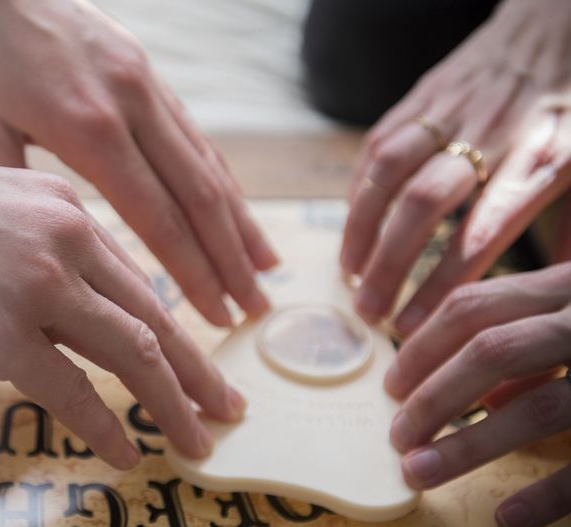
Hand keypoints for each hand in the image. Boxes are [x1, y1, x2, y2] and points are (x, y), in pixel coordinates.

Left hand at [0, 0, 276, 326]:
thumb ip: (10, 185)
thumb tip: (35, 243)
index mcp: (88, 128)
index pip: (157, 217)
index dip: (193, 271)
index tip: (217, 315)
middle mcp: (132, 106)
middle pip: (198, 196)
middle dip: (230, 259)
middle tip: (257, 310)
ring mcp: (147, 85)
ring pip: (208, 163)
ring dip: (239, 221)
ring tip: (265, 269)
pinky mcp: (150, 72)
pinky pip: (195, 134)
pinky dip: (222, 177)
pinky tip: (236, 208)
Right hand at [0, 157, 245, 469]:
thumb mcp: (2, 203)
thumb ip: (50, 244)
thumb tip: (86, 296)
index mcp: (69, 213)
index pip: (140, 283)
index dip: (177, 330)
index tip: (202, 360)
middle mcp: (68, 246)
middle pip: (153, 319)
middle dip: (197, 372)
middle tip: (227, 408)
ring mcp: (38, 289)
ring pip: (131, 353)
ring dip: (170, 402)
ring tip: (197, 439)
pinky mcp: (0, 332)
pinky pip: (70, 389)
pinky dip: (104, 425)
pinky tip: (126, 452)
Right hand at [341, 0, 570, 332]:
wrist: (557, 22)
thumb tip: (559, 302)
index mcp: (540, 159)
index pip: (482, 232)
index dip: (442, 283)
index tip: (413, 326)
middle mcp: (489, 134)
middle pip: (424, 205)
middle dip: (390, 264)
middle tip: (369, 311)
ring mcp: (449, 111)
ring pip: (387, 172)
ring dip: (360, 228)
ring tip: (348, 273)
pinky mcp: (421, 97)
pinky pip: (377, 145)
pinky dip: (358, 189)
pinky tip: (352, 224)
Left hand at [384, 264, 570, 526]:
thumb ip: (533, 337)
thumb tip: (480, 392)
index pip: (475, 305)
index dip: (421, 345)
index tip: (390, 384)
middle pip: (491, 350)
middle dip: (431, 396)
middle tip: (397, 436)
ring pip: (537, 407)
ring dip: (468, 446)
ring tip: (419, 472)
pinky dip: (550, 493)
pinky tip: (507, 518)